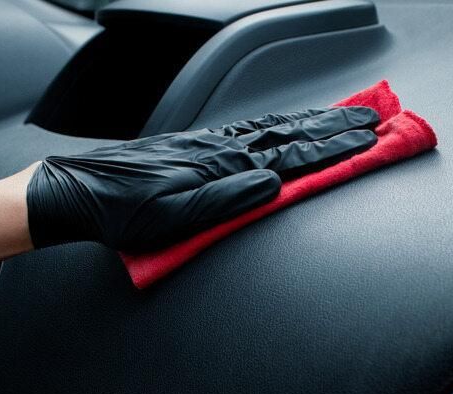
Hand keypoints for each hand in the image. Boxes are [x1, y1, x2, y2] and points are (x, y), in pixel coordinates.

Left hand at [25, 106, 378, 250]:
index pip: (289, 156)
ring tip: (347, 115)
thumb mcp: (172, 219)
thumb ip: (225, 201)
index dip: (332, 149)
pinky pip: (249, 130)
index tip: (369, 139)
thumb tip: (273, 183)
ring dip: (314, 122)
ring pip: (274, 129)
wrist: (76, 193)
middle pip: (289, 135)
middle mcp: (219, 150)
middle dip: (335, 128)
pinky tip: (289, 124)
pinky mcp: (196, 147)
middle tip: (376, 118)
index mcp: (220, 168)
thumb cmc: (121, 215)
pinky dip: (279, 124)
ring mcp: (209, 146)